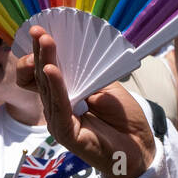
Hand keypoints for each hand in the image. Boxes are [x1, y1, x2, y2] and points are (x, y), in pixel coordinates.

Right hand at [16, 26, 155, 177]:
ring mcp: (59, 122)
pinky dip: (56, 87)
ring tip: (46, 42)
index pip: (45, 73)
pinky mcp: (66, 133)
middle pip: (43, 77)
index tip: (43, 32)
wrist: (139, 147)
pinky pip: (59, 106)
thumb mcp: (106, 89)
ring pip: (48, 88)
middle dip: (41, 52)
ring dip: (47, 62)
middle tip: (38, 31)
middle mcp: (57, 108)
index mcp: (65, 97)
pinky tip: (51, 70)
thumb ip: (89, 76)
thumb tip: (74, 57)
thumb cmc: (123, 119)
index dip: (43, 54)